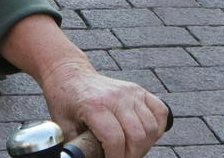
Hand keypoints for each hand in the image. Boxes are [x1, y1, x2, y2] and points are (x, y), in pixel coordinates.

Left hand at [39, 59, 167, 157]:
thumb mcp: (63, 124)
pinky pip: (160, 112)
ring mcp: (130, 92)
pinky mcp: (139, 90)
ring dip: (145, 145)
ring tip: (131, 149)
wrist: (70, 73)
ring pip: (151, 127)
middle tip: (122, 157)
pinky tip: (145, 135)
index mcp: (94, 106)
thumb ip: (76, 144)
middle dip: (132, 155)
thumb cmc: (65, 100)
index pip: (115, 140)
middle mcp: (116, 97)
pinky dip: (158, 127)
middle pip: (137, 136)